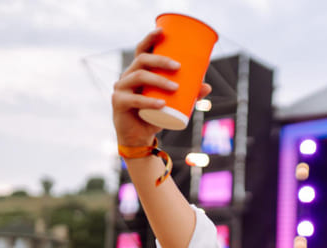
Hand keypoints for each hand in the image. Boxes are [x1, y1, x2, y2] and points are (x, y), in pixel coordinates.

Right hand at [111, 28, 211, 146]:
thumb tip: (207, 86)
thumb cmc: (155, 115)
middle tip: (178, 67)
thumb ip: (189, 95)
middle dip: (160, 60)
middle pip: (142, 60)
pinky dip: (149, 102)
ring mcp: (121, 88)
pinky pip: (134, 99)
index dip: (150, 39)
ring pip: (138, 76)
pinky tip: (161, 103)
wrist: (138, 136)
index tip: (162, 31)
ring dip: (158, 80)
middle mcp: (127, 76)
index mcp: (139, 71)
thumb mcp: (173, 103)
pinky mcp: (118, 103)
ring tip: (175, 88)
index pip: (142, 50)